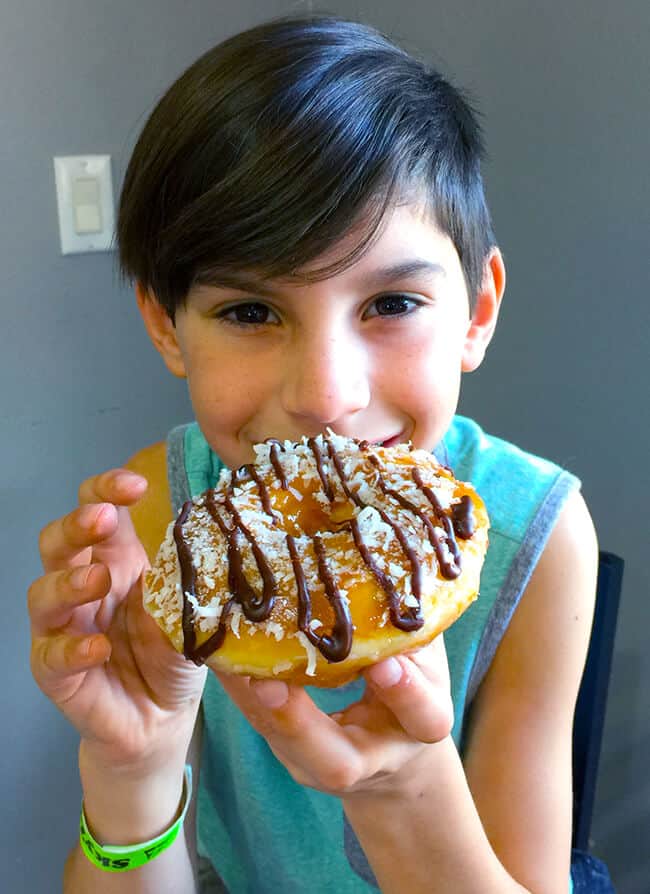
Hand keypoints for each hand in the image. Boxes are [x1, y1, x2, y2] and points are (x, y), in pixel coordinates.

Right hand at [28, 469, 205, 771]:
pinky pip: (51, 657)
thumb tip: (223, 538)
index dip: (105, 489)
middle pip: (58, 543)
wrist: (162, 718)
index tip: (136, 485)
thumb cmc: (173, 652)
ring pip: (43, 594)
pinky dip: (72, 649)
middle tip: (102, 518)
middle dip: (76, 525)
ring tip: (98, 579)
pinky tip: (98, 647)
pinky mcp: (57, 675)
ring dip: (69, 582)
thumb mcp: (191, 610)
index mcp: (115, 560)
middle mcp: (82, 587)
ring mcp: (63, 629)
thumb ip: (194, 579)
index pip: (96, 510)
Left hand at [215, 636, 453, 797]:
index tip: (384, 664)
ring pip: (284, 744)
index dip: (405, 693)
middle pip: (337, 763)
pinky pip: (260, 724)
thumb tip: (381, 565)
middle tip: (267, 684)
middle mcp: (371, 757)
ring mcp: (324, 764)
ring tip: (225, 657)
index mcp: (419, 726)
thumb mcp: (423, 651)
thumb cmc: (412, 679)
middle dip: (298, 722)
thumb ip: (406, 624)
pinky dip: (239, 689)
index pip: (423, 717)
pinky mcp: (290, 753)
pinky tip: (218, 656)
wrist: (393, 743)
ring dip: (251, 701)